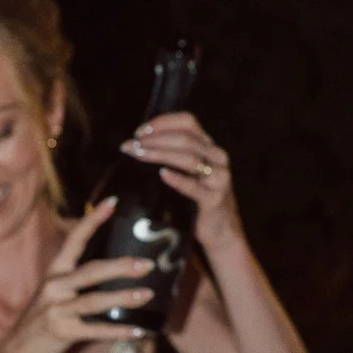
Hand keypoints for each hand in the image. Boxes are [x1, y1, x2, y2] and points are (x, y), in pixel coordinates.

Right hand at [8, 197, 154, 352]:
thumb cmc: (40, 323)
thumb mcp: (53, 295)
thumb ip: (75, 283)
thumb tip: (112, 272)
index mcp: (54, 273)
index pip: (74, 240)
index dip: (93, 220)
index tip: (112, 202)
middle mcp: (54, 287)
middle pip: (92, 271)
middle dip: (121, 266)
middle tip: (147, 264)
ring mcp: (56, 309)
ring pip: (95, 300)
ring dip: (124, 297)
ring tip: (147, 295)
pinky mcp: (61, 332)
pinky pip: (95, 330)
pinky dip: (118, 331)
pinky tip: (137, 331)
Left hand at [121, 113, 242, 253]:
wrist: (221, 230)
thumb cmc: (198, 200)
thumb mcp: (189, 173)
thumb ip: (173, 157)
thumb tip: (138, 147)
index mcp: (209, 146)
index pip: (188, 122)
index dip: (163, 122)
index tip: (139, 131)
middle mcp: (217, 157)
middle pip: (185, 139)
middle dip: (155, 140)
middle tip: (131, 146)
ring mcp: (218, 177)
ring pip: (188, 159)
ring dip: (160, 155)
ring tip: (139, 155)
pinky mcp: (215, 199)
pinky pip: (194, 187)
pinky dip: (178, 179)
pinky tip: (162, 175)